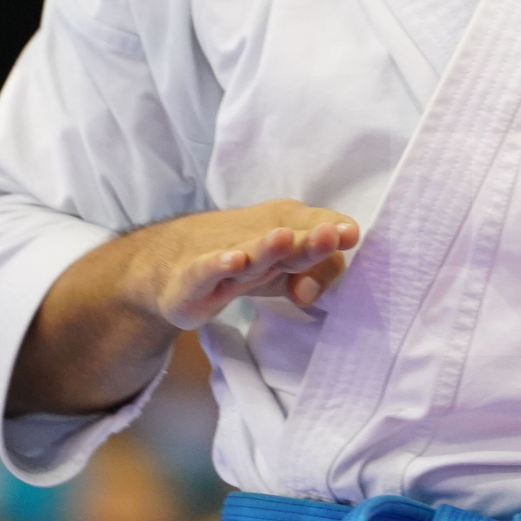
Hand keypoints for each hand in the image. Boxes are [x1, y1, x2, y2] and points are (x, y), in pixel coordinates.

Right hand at [10, 199, 359, 417]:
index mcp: (287, 232)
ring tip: (284, 238)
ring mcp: (226, 256)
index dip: (333, 234)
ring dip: (267, 246)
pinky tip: (233, 261)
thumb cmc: (241, 262)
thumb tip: (315, 288)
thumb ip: (314, 276)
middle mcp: (259, 238)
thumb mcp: (283, 271)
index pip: (316, 232)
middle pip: (291, 240)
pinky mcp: (196, 276)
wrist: (172, 262)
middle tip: (332, 235)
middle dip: (311, 239)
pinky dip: (220, 264)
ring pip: (251, 251)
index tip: (349, 236)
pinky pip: (208, 270)